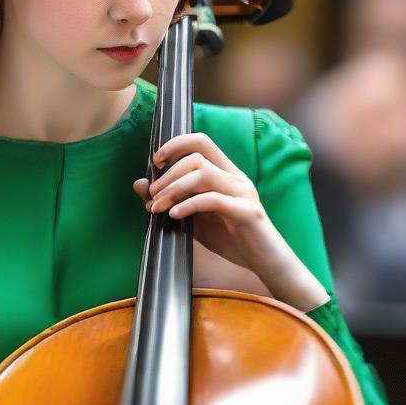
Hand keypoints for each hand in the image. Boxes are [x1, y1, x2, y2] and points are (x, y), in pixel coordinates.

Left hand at [132, 133, 327, 310]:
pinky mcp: (245, 212)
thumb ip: (171, 200)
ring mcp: (242, 193)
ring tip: (159, 207)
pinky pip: (212, 200)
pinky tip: (175, 216)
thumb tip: (140, 184)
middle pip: (197, 157)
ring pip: (202, 173)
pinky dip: (189, 205)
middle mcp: (236, 178)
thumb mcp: (195, 219)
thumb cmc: (232, 240)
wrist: (265, 263)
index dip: (176, 145)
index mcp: (227, 174)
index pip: (201, 142)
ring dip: (174, 189)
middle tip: (152, 196)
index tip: (156, 161)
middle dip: (168, 174)